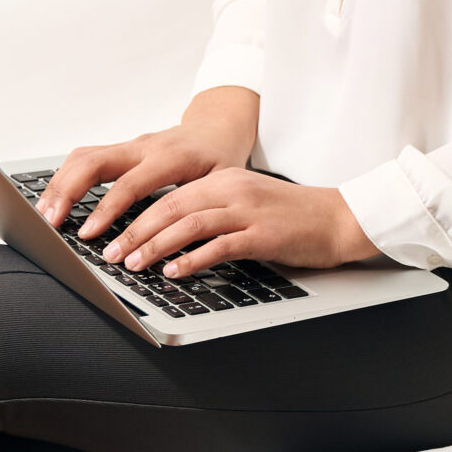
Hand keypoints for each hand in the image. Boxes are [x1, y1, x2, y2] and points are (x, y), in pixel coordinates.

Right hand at [38, 87, 258, 241]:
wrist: (217, 128)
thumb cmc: (220, 160)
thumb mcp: (221, 185)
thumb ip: (197, 210)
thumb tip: (178, 245)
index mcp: (170, 157)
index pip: (130, 185)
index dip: (106, 211)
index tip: (87, 234)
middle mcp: (143, 147)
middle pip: (93, 161)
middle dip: (67, 192)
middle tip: (50, 222)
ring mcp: (128, 145)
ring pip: (83, 157)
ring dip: (59, 185)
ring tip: (44, 216)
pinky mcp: (119, 149)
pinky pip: (85, 158)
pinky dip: (65, 178)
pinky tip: (56, 201)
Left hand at [105, 169, 375, 276]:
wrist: (340, 218)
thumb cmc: (294, 217)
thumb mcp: (249, 203)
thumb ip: (214, 212)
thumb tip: (173, 235)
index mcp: (225, 180)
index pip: (170, 195)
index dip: (137, 216)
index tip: (114, 235)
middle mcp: (233, 190)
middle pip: (171, 207)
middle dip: (136, 232)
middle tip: (112, 253)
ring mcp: (248, 211)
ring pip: (189, 224)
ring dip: (156, 245)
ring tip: (134, 264)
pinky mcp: (262, 234)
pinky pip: (219, 245)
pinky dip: (192, 258)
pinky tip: (174, 270)